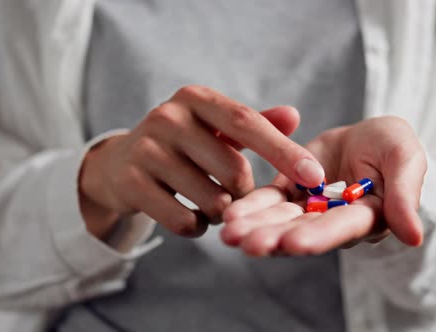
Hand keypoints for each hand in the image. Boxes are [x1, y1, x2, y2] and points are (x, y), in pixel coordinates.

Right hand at [79, 86, 324, 238]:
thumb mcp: (216, 128)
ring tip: (212, 203)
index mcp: (195, 99)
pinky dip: (197, 227)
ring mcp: (146, 150)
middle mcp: (168, 117)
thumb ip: (256, 123)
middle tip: (236, 194)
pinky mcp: (131, 183)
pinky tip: (192, 217)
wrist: (119, 165)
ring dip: (223, 213)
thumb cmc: (183, 145)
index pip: (247, 123)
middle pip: (234, 170)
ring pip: (212, 200)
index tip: (316, 177)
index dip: (283, 151)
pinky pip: (184, 221)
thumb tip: (294, 115)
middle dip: (245, 193)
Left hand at [221, 116, 426, 255]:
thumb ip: (406, 195)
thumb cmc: (394, 147)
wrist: (370, 138)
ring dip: (255, 227)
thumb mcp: (406, 159)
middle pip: (303, 230)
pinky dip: (250, 207)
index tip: (294, 242)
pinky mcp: (291, 189)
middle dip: (275, 237)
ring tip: (229, 232)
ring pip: (280, 219)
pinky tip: (229, 214)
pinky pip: (269, 200)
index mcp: (366, 216)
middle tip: (248, 244)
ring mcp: (310, 206)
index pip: (341, 228)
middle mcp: (334, 219)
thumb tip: (414, 237)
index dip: (318, 235)